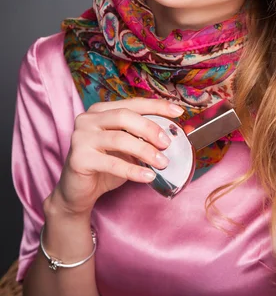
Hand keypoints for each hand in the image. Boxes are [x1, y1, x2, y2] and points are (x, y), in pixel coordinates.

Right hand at [45, 98, 184, 216]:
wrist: (78, 192)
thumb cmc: (106, 166)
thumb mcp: (127, 148)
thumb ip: (143, 138)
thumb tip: (173, 135)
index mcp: (101, 110)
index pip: (132, 103)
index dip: (157, 106)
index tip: (178, 111)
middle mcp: (88, 119)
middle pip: (124, 116)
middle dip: (150, 128)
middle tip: (167, 144)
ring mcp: (80, 137)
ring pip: (119, 139)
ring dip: (145, 151)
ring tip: (162, 163)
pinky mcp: (78, 158)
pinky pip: (112, 163)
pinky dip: (133, 170)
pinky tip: (148, 176)